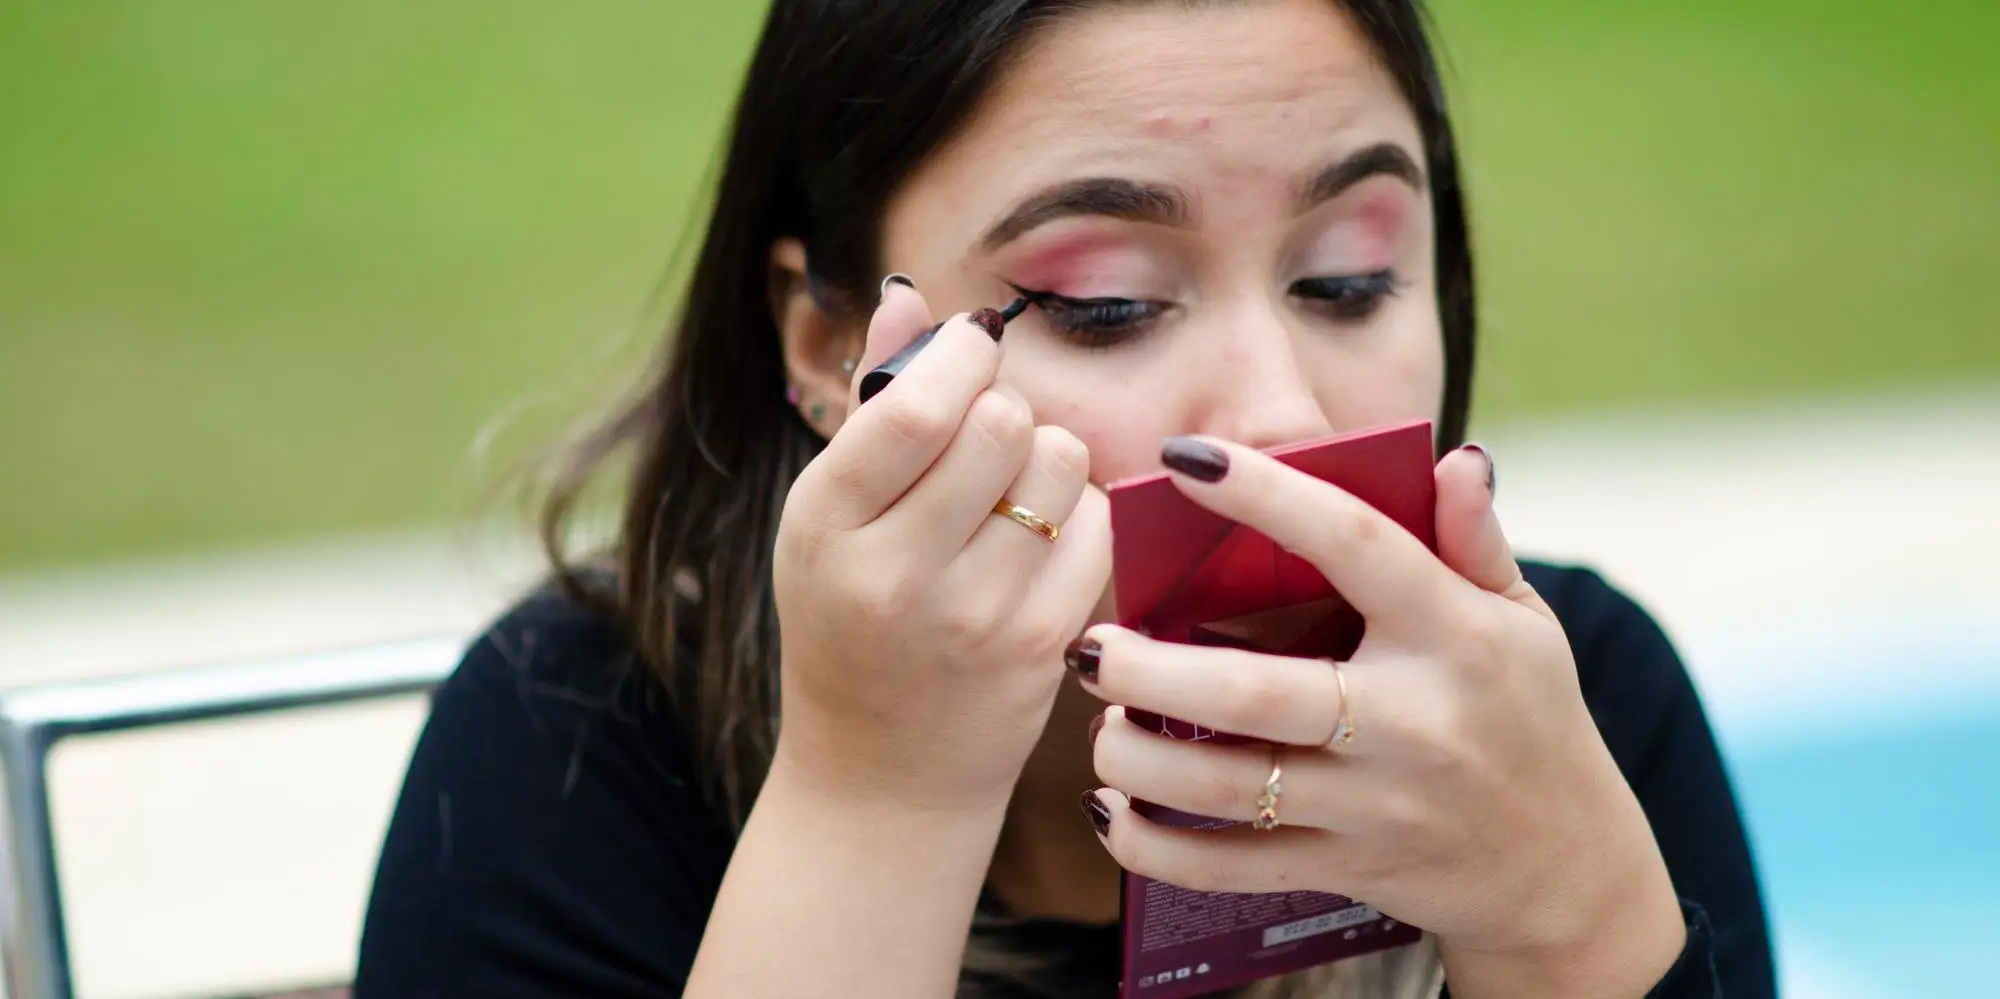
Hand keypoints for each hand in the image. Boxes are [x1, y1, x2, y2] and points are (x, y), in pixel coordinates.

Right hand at [770, 283, 1112, 816]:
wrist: (880, 777)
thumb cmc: (850, 621)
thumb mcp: (828, 517)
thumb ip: (871, 402)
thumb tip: (911, 294)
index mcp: (822, 523)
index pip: (916, 408)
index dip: (962, 358)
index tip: (972, 352)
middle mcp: (892, 573)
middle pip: (1002, 422)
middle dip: (1005, 409)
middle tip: (985, 441)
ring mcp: (973, 617)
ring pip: (1061, 462)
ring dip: (1046, 458)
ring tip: (1008, 497)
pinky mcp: (1041, 647)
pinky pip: (1096, 524)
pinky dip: (1077, 517)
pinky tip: (1037, 546)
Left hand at [1078, 437, 1684, 994]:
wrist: (1564, 867)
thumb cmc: (1526, 716)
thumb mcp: (1522, 621)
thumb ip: (1477, 538)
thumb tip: (1454, 459)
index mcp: (1455, 636)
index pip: (1356, 545)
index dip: (1268, 496)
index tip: (1185, 457)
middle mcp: (1413, 721)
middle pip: (1256, 694)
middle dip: (1152, 670)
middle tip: (1093, 643)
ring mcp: (1376, 806)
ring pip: (1229, 788)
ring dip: (1140, 759)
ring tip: (1099, 721)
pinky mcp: (1347, 869)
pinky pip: (1232, 868)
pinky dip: (1155, 848)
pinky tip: (1109, 812)